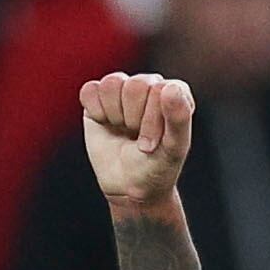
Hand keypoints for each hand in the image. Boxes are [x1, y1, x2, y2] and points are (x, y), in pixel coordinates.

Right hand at [81, 72, 193, 204]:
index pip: (158, 90)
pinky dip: (95, 112)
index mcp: (175, 91)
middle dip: (132, 120)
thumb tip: (171, 88)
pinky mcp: (98, 95)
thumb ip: (179, 118)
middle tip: (136, 138)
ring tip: (122, 129)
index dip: (150, 122)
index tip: (150, 145)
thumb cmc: (156, 167)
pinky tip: (105, 124)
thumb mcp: (173, 148)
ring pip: (111, 84)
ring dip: (114, 115)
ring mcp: (124, 88)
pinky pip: (90, 90)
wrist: (128, 186)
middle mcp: (150, 84)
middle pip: (134, 86)